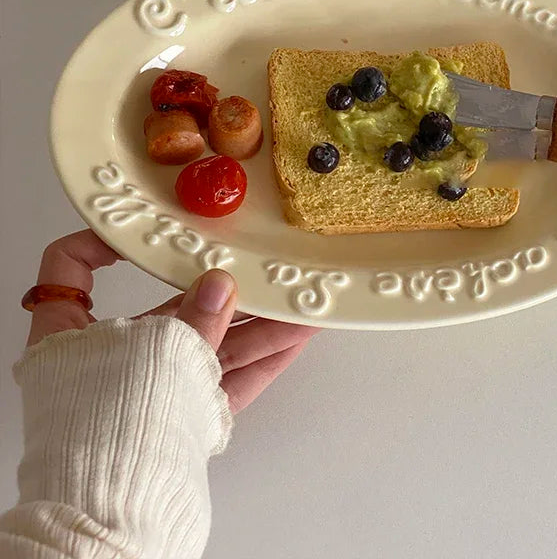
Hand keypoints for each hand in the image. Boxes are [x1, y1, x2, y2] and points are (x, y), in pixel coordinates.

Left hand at [27, 229, 318, 412]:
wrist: (114, 518)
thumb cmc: (106, 427)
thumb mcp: (153, 352)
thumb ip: (193, 319)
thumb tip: (222, 285)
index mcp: (68, 335)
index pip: (73, 268)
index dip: (104, 240)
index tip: (150, 227)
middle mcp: (108, 360)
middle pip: (167, 307)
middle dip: (223, 288)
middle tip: (259, 266)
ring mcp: (150, 392)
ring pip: (208, 347)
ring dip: (257, 324)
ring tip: (298, 302)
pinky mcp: (183, 420)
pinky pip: (225, 380)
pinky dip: (260, 360)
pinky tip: (294, 339)